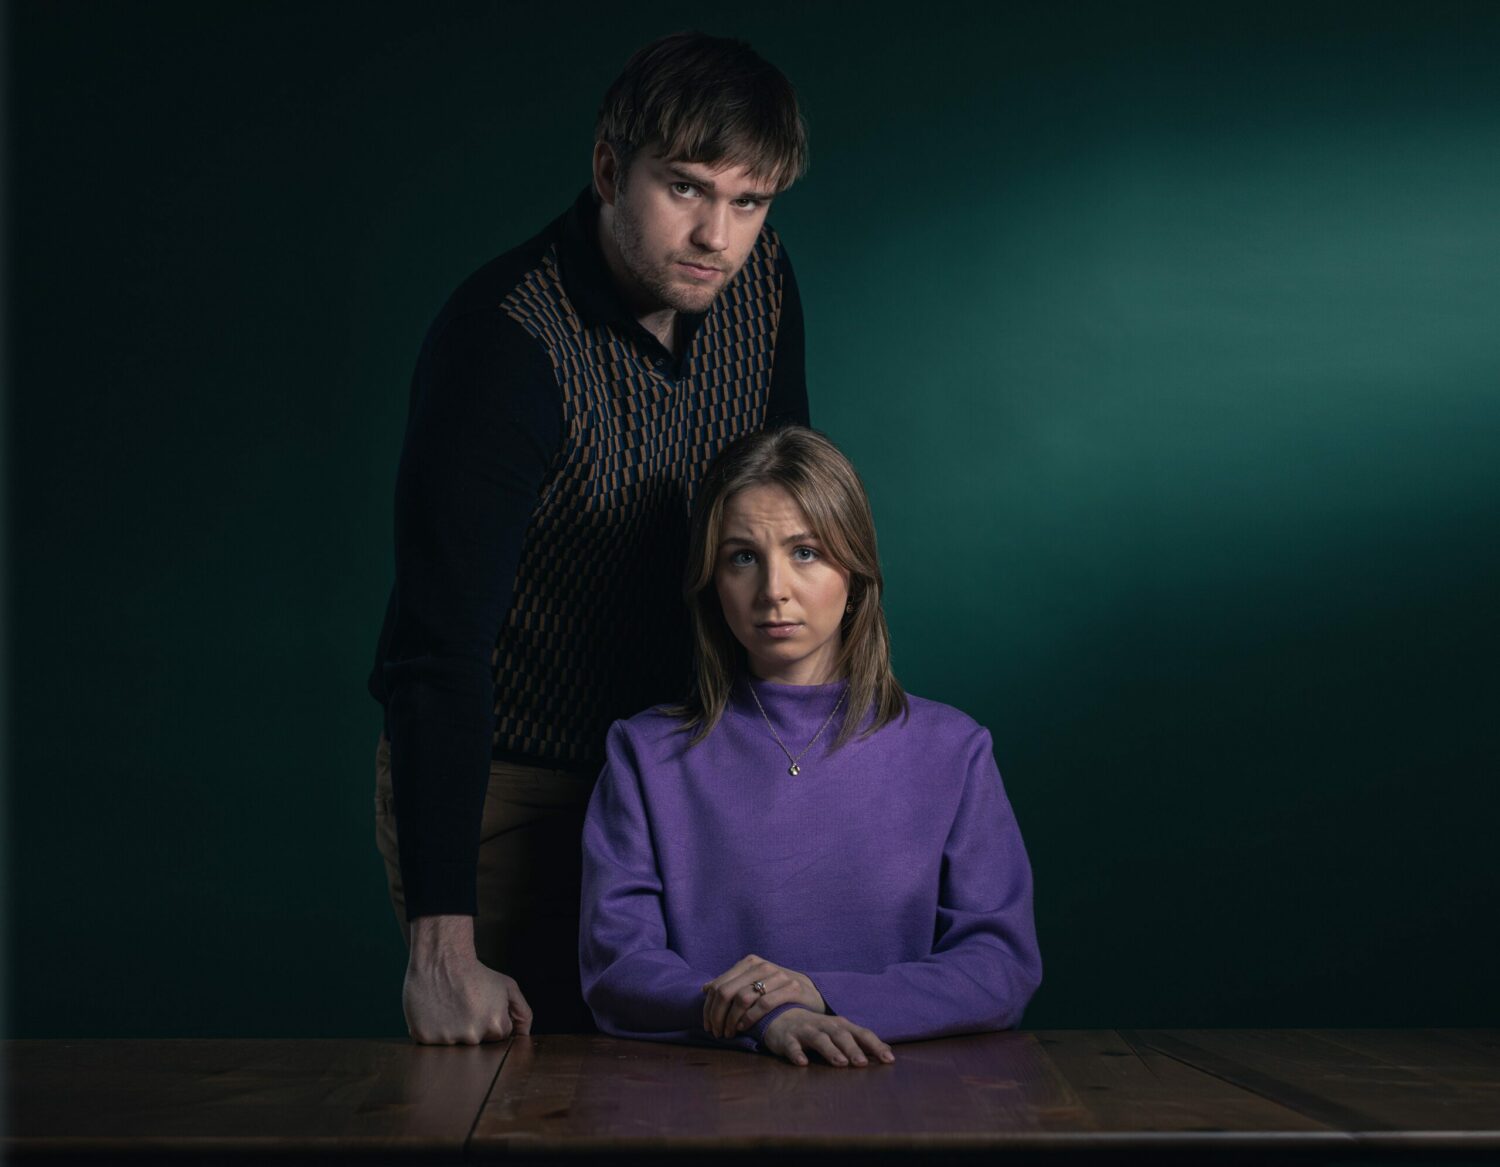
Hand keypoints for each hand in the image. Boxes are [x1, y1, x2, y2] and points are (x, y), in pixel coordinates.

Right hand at [403, 915, 532, 1043]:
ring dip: (451, 1030)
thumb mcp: (508, 987)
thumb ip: (522, 1013)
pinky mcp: (425, 1038)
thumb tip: (524, 1035)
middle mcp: (473, 1037)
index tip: (481, 1006)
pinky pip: (431, 1042)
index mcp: (496, 1026)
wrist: (442, 959)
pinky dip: (432, 1030)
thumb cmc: (475, 972)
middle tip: (464, 1005)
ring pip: (453, 1044)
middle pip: (476, 1043)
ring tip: (449, 1006)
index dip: (490, 1020)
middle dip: (472, 1027)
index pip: (498, 1036)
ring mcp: (448, 1039)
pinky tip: (435, 1011)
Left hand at [701, 953, 825, 1038]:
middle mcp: (762, 966)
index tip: (708, 1026)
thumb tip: (706, 989)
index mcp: (749, 963)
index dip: (709, 1008)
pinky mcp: (792, 988)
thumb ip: (732, 984)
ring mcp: (777, 975)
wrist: (812, 991)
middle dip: (717, 1016)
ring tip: (729, 1033)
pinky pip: (764, 1004)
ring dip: (731, 1020)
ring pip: (742, 998)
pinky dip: (750, 1017)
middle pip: (727, 992)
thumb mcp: (755, 982)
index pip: (719, 985)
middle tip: (716, 1033)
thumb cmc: (778, 990)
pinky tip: (744, 1027)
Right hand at [762, 1009, 894, 1067]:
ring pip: (819, 1039)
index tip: (889, 1060)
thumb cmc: (817, 1029)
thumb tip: (889, 1052)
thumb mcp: (839, 1032)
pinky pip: (792, 1046)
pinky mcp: (787, 1039)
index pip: (861, 1034)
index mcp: (841, 1026)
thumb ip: (861, 1042)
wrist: (781, 1016)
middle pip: (841, 1035)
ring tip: (840, 1063)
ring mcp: (805, 1031)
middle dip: (852, 1048)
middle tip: (862, 1064)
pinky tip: (802, 1063)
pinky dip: (797, 1053)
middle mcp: (825, 1026)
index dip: (875, 1045)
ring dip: (830, 1050)